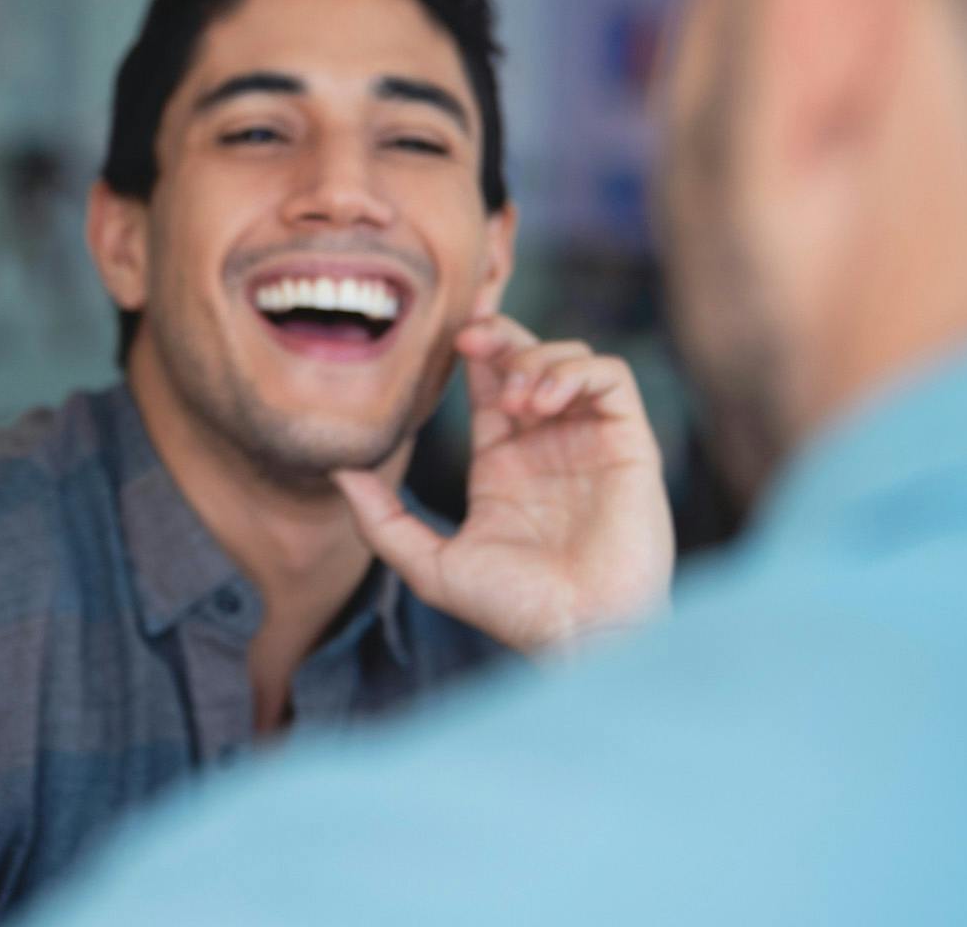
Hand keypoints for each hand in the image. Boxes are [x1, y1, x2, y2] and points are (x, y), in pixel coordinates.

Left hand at [334, 315, 673, 654]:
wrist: (577, 634)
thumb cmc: (511, 610)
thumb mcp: (430, 564)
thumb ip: (381, 519)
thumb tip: (336, 471)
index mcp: (502, 463)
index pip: (487, 383)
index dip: (472, 348)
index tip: (447, 332)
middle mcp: (547, 444)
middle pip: (528, 355)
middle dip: (500, 334)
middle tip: (468, 339)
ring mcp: (590, 441)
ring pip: (571, 358)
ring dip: (535, 360)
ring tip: (515, 400)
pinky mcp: (630, 444)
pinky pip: (611, 378)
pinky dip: (575, 372)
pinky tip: (542, 403)